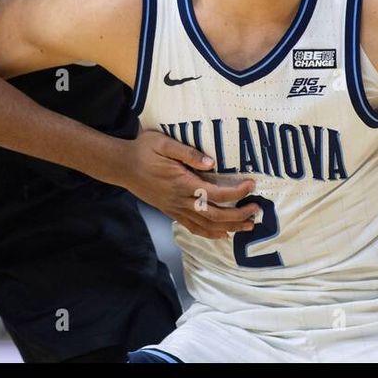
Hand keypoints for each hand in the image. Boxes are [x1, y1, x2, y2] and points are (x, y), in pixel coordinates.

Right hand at [120, 129, 257, 239]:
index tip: (251, 185)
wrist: (121, 166)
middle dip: (238, 215)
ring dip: (229, 227)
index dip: (236, 192)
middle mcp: (180, 201)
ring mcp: (175, 209)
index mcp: (182, 184)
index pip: (215, 193)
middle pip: (215, 215)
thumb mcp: (163, 143)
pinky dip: (210, 233)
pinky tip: (222, 233)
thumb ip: (188, 153)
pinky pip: (193, 227)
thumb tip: (212, 163)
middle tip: (256, 210)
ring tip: (247, 226)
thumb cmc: (143, 151)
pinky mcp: (171, 212)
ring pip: (206, 225)